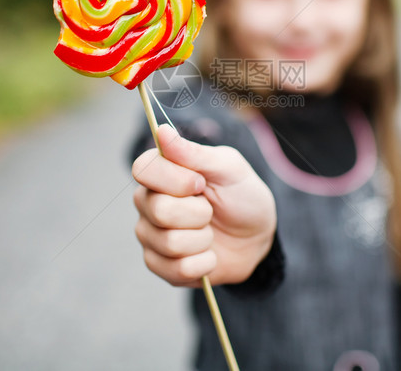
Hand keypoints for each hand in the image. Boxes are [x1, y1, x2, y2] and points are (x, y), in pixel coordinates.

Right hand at [131, 124, 276, 286]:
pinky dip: (205, 263)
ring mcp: (151, 236)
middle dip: (199, 213)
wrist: (257, 237)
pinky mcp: (160, 266)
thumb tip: (161, 131)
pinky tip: (209, 254)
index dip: (175, 180)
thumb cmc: (242, 195)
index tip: (201, 183)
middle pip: (159, 211)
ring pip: (170, 243)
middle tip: (210, 210)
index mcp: (160, 173)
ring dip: (203, 239)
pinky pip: (178, 270)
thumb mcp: (229, 168)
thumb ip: (195, 153)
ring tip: (210, 231)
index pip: (143, 169)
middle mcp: (148, 203)